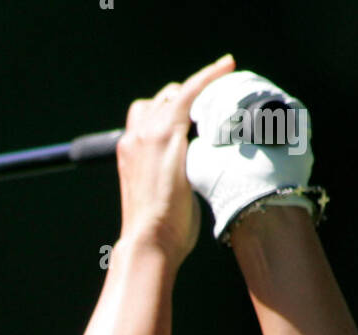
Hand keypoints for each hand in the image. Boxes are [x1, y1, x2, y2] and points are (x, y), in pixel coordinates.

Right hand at [116, 54, 235, 264]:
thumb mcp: (164, 198)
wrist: (149, 242)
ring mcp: (147, 134)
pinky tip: (227, 68)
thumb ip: (174, 176)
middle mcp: (134, 139)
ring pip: (175, 95)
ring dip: (198, 93)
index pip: (149, 118)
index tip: (194, 107)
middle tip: (215, 111)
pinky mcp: (166, 134)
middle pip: (160, 102)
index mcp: (130, 154)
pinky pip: (190, 93)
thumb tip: (199, 173)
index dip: (172, 110)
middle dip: (185, 103)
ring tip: (225, 93)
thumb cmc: (161, 232)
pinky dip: (209, 77)